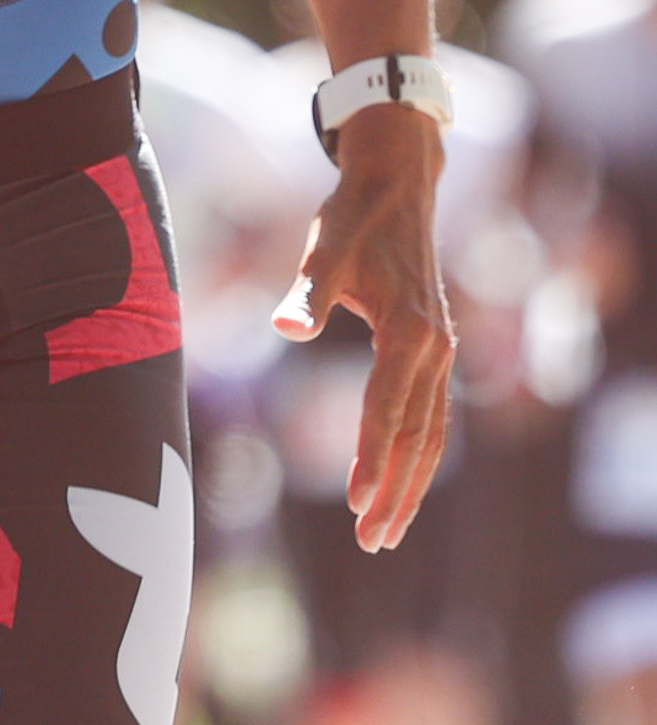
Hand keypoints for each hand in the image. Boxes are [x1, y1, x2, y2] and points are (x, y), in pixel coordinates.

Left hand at [273, 103, 453, 551]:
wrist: (398, 182)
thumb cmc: (352, 218)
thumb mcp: (324, 251)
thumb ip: (305, 295)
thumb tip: (283, 332)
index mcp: (410, 331)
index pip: (388, 412)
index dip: (372, 461)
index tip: (357, 506)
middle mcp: (436, 348)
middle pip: (418, 437)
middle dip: (396, 493)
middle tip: (373, 543)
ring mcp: (442, 350)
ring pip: (432, 433)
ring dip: (412, 483)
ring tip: (387, 530)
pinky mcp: (437, 348)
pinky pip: (433, 414)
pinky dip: (419, 453)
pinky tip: (401, 479)